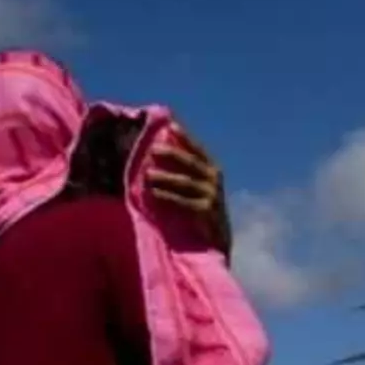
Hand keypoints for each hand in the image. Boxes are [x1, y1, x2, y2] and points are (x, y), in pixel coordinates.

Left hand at [145, 123, 233, 257]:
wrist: (217, 239)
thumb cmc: (202, 209)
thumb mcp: (198, 187)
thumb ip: (186, 172)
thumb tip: (160, 153)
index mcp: (213, 169)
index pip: (198, 149)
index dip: (185, 137)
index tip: (170, 125)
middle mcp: (215, 179)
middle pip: (191, 162)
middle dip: (172, 154)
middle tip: (152, 149)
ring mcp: (212, 195)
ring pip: (185, 182)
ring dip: (165, 177)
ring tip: (147, 174)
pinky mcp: (206, 210)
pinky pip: (183, 201)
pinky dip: (167, 196)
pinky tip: (153, 193)